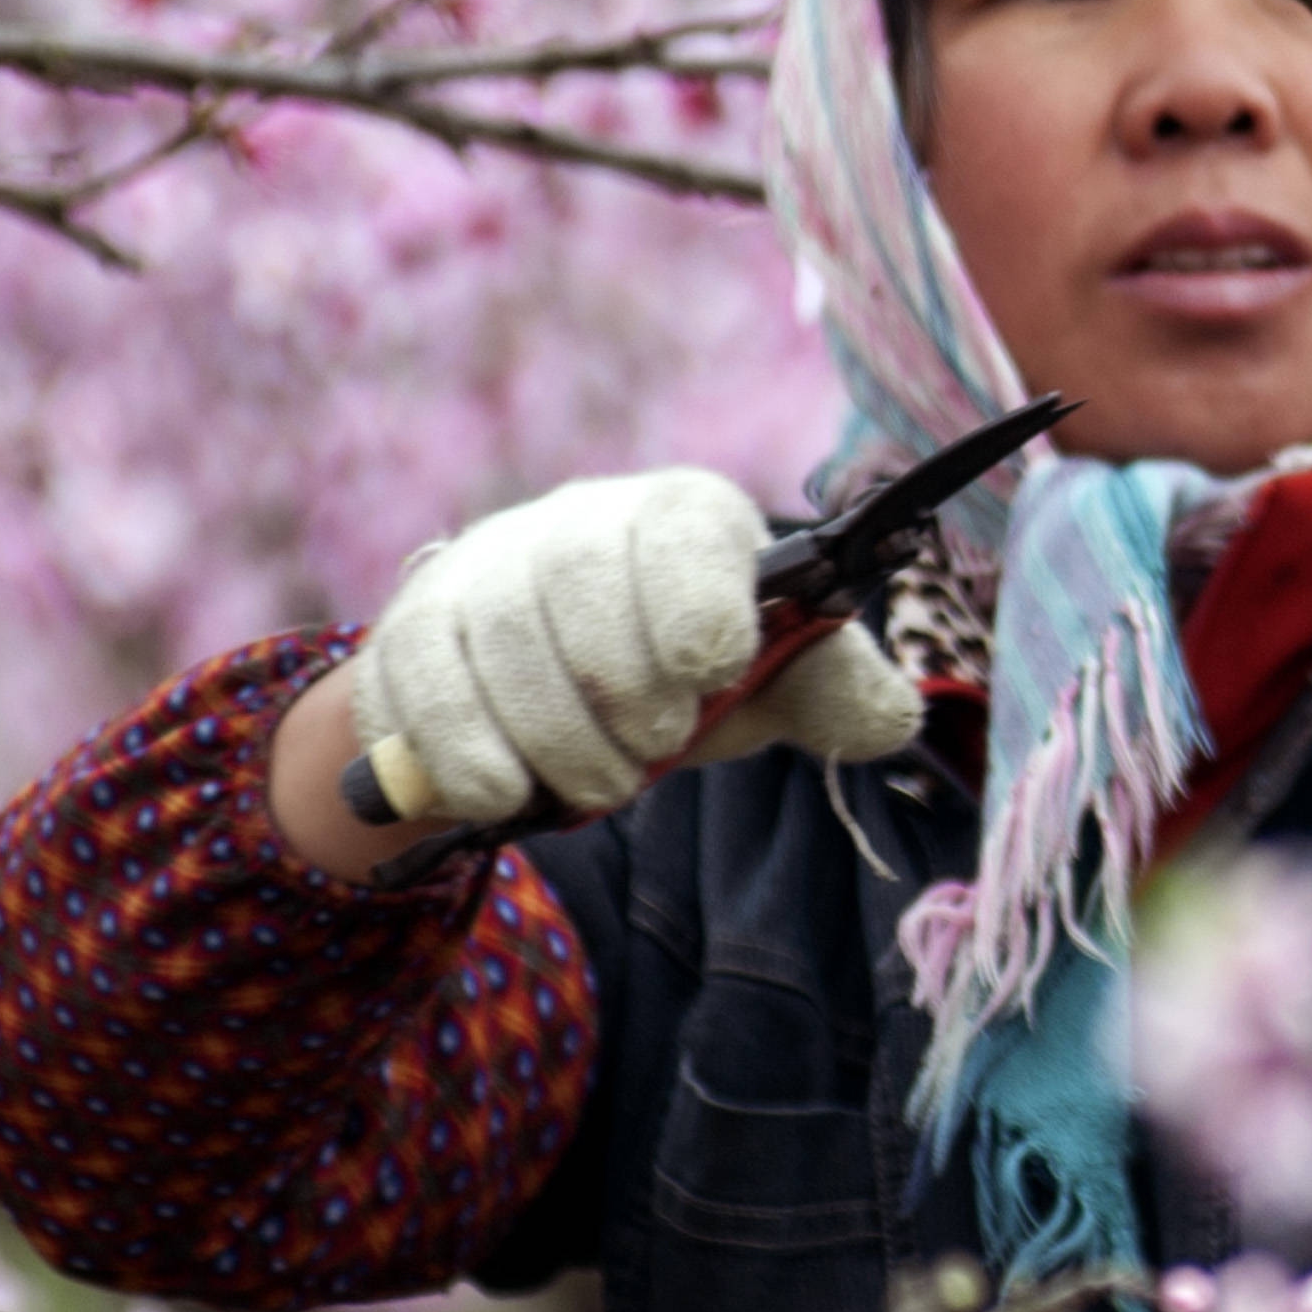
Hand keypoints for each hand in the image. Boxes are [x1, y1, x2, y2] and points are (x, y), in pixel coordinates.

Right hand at [344, 469, 922, 828]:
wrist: (558, 689)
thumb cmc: (684, 678)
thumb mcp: (767, 684)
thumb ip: (833, 691)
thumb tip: (895, 719)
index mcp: (685, 517)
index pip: (687, 526)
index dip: (698, 605)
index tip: (715, 672)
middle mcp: (579, 519)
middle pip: (582, 580)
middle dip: (623, 689)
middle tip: (653, 752)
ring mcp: (488, 567)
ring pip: (502, 635)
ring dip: (556, 736)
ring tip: (598, 784)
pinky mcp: (416, 625)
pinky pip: (423, 678)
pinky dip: (468, 751)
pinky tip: (507, 795)